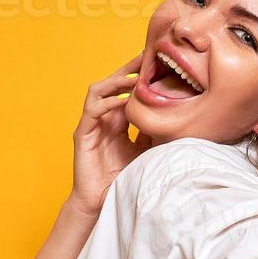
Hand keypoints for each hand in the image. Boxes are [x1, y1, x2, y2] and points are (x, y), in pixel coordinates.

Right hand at [67, 52, 152, 215]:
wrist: (102, 201)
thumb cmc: (121, 178)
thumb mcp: (145, 151)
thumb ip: (153, 133)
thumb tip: (175, 117)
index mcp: (117, 121)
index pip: (126, 91)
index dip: (138, 76)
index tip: (156, 63)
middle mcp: (103, 119)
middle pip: (111, 84)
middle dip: (127, 70)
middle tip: (145, 57)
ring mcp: (91, 125)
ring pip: (98, 91)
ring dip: (115, 82)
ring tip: (134, 78)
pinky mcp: (82, 135)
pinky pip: (91, 111)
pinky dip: (106, 103)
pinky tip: (120, 101)